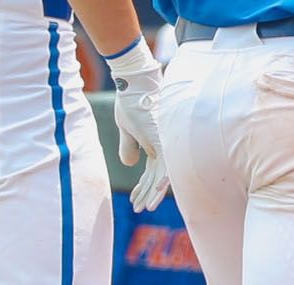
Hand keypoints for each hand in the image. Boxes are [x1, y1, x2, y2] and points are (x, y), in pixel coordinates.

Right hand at [109, 42, 168, 212]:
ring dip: (153, 192)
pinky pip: (167, 163)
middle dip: (146, 195)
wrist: (133, 82)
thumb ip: (129, 146)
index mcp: (154, 145)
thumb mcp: (126, 129)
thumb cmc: (130, 102)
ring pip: (164, 174)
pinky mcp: (163, 138)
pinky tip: (155, 191)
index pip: (152, 173)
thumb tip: (129, 164)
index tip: (134, 202)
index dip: (142, 189)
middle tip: (139, 210)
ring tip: (146, 208)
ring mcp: (164, 142)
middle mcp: (163, 146)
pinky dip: (162, 178)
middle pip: (158, 177)